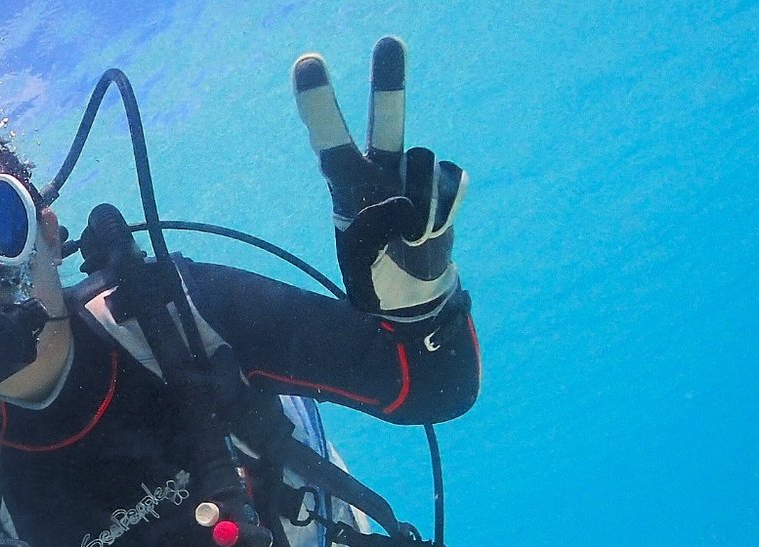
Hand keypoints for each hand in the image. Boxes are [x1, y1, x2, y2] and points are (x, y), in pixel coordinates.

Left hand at [293, 37, 465, 318]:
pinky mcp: (443, 183)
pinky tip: (431, 232)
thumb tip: (407, 202)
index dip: (318, 103)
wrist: (410, 294)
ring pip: (424, 162)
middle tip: (389, 41)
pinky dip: (443, 211)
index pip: (329, 140)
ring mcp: (412, 175)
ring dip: (422, 205)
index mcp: (345, 186)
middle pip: (384, 122)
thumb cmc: (375, 274)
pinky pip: (450, 183)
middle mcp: (377, 171)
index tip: (308, 61)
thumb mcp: (361, 261)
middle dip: (388, 83)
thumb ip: (377, 231)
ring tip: (412, 237)